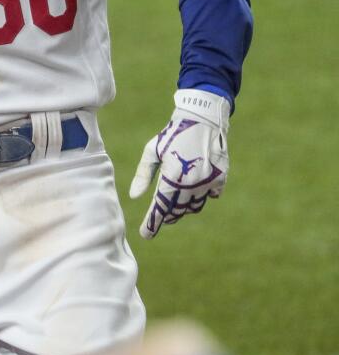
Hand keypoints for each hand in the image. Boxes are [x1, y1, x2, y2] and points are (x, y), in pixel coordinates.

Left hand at [129, 89, 229, 238]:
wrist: (203, 119)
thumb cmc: (172, 134)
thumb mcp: (152, 151)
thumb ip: (143, 175)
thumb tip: (134, 196)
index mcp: (172, 177)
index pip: (160, 207)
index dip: (152, 223)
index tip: (145, 234)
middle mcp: (191, 183)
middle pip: (176, 210)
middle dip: (166, 216)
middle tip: (158, 217)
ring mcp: (208, 183)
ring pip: (193, 206)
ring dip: (182, 209)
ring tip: (172, 206)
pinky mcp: (220, 179)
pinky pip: (209, 197)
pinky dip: (199, 197)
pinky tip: (192, 191)